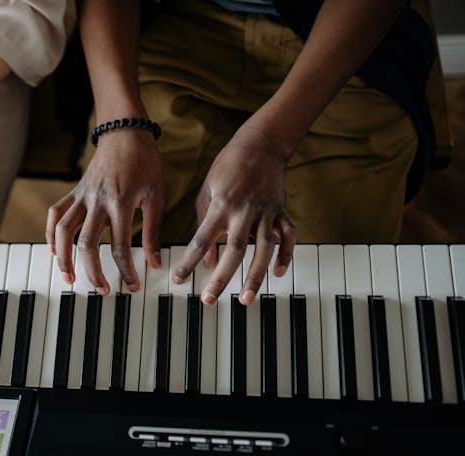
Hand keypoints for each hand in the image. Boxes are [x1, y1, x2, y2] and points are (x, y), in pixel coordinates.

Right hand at [46, 128, 164, 293]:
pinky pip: (56, 215)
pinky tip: (54, 251)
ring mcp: (82, 196)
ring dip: (64, 258)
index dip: (126, 270)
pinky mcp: (74, 192)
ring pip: (64, 232)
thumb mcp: (156, 196)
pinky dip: (51, 234)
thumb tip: (154, 262)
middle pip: (87, 245)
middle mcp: (97, 201)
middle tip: (102, 290)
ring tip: (69, 278)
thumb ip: (153, 231)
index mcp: (121, 203)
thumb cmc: (145, 163)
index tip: (132, 286)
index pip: (120, 246)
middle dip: (93, 272)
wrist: (125, 133)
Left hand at [171, 121, 295, 305]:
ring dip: (255, 276)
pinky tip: (278, 273)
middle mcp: (244, 211)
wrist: (260, 144)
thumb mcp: (207, 192)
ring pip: (264, 249)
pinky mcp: (282, 211)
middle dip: (222, 278)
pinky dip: (286, 255)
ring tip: (247, 299)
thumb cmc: (227, 168)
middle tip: (210, 300)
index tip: (178, 280)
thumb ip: (204, 226)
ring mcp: (266, 212)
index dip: (188, 262)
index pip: (201, 240)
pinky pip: (288, 237)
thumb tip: (206, 260)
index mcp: (221, 206)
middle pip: (234, 250)